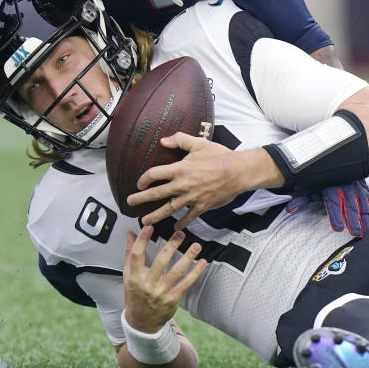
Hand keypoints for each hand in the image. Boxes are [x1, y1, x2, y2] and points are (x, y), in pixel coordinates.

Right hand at [123, 226, 206, 332]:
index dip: (142, 240)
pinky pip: (186, 283)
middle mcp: (147, 285)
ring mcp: (160, 293)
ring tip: (196, 246)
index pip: (136, 255)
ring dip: (187, 257)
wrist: (142, 322)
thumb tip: (130, 234)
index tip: (149, 227)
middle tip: (180, 233)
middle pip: (160, 261)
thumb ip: (130, 254)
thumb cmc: (135, 295)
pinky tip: (202, 262)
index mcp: (134, 277)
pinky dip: (195, 272)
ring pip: (176, 272)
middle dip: (171, 245)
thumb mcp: (128, 275)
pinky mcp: (172, 299)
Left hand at [126, 132, 281, 229]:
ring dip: (155, 216)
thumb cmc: (220, 156)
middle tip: (130, 202)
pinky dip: (181, 223)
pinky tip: (175, 227)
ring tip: (145, 222)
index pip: (154, 174)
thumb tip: (163, 140)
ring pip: (168, 209)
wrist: (238, 172)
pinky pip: (188, 217)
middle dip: (141, 199)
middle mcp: (182, 185)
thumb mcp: (199, 144)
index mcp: (179, 169)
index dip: (144, 179)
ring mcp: (191, 197)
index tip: (139, 183)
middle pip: (156, 193)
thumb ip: (180, 140)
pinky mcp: (201, 206)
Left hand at [286, 179, 368, 236]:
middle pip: (350, 205)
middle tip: (356, 233)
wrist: (337, 162)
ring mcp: (357, 188)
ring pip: (363, 204)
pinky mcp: (365, 190)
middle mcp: (346, 187)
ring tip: (368, 231)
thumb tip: (291, 209)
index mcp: (330, 187)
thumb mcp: (308, 186)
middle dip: (354, 219)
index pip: (334, 202)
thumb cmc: (320, 180)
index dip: (336, 215)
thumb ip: (301, 199)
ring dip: (366, 218)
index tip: (338, 227)